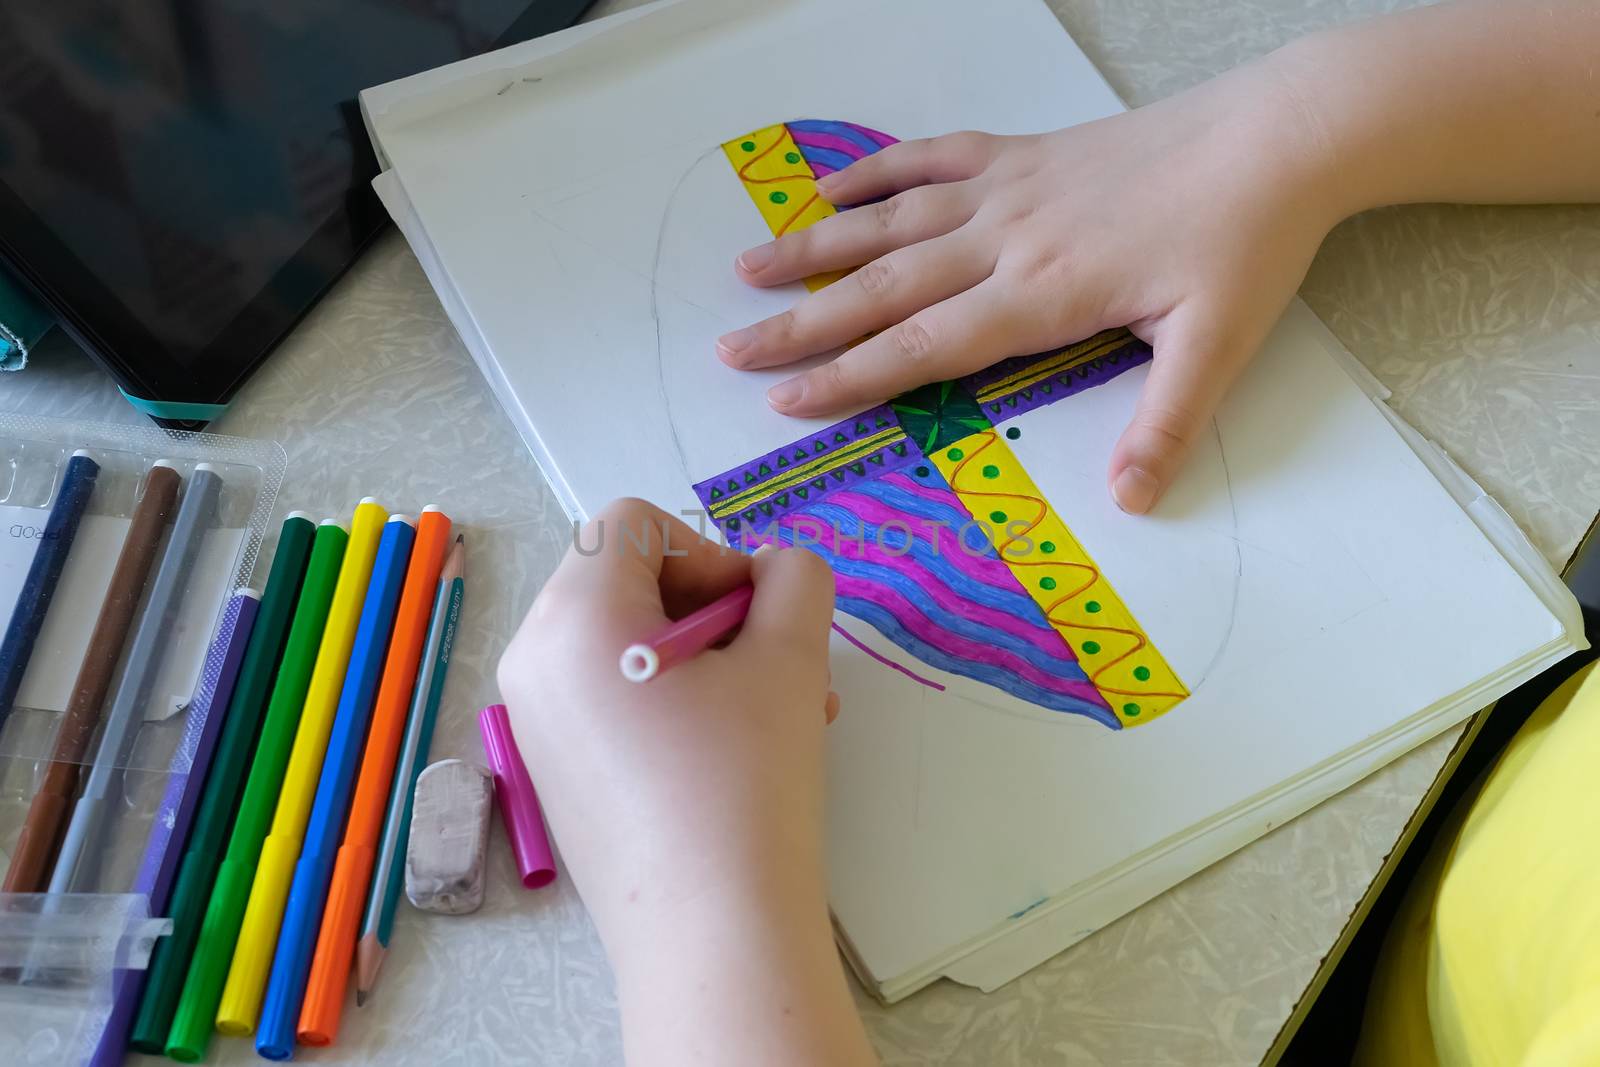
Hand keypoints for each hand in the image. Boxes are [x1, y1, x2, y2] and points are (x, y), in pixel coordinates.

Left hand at [497, 499, 874, 1066]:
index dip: (708, 551)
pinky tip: (732, 752)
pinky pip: (609, 696)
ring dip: (706, 658)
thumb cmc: (744, 783)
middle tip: (777, 666)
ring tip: (776, 715)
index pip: (633, 523)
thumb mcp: (790, 661)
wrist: (711, 934)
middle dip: (713, 610)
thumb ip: (795, 582)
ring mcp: (534, 720)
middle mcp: (533, 660)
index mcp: (572, 617)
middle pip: (624, 579)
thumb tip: (777, 570)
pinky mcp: (552, 769)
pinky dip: (670, 700)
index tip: (754, 620)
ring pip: (625, 642)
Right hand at [717, 59, 1339, 513]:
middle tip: (731, 349)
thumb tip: (1130, 502)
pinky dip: (875, 172)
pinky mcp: (1022, 154)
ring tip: (749, 269)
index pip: (923, 345)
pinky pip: (930, 158)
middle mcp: (1005, 239)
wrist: (1275, 137)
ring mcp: (1008, 189)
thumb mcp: (1216, 344)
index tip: (786, 399)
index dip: (849, 376)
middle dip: (802, 324)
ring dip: (816, 247)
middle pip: (883, 286)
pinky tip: (832, 188)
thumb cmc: (1245, 242)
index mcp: (1041, 293)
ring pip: (890, 220)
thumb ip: (1164, 424)